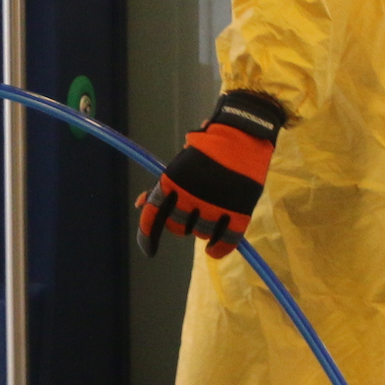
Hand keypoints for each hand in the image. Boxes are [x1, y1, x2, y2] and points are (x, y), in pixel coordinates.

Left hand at [136, 90, 286, 259]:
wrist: (243, 134)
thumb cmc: (207, 146)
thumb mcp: (179, 163)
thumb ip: (161, 186)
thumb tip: (141, 205)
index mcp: (172, 182)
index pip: (153, 216)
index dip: (147, 236)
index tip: (149, 249)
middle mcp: (190, 198)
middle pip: (178, 227)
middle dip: (180, 224)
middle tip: (191, 212)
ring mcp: (215, 207)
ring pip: (200, 233)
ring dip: (201, 228)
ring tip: (210, 214)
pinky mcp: (238, 213)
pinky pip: (225, 241)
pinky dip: (218, 248)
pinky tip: (214, 249)